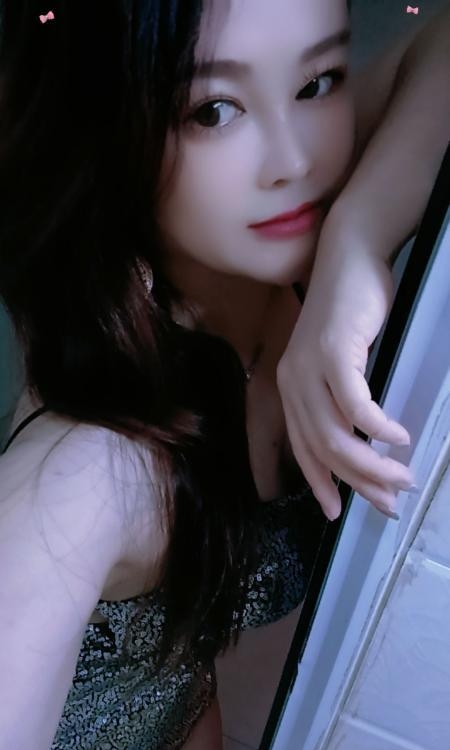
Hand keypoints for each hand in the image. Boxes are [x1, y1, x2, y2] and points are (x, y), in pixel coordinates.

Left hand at [277, 211, 415, 520]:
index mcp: (289, 388)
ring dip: (373, 464)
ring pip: (338, 436)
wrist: (349, 255)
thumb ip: (337, 397)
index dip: (321, 485)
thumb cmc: (349, 309)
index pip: (302, 449)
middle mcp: (291, 382)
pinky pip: (355, 405)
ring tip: (403, 478)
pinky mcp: (332, 352)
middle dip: (358, 484)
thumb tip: (361, 438)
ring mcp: (308, 368)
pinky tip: (399, 437)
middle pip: (322, 451)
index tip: (340, 512)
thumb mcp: (337, 361)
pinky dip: (378, 427)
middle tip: (390, 501)